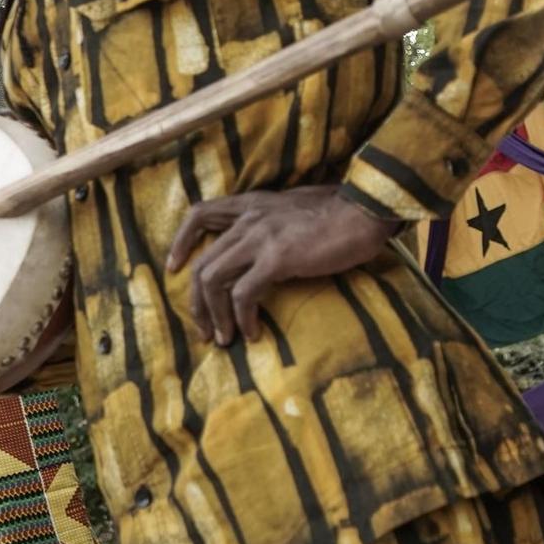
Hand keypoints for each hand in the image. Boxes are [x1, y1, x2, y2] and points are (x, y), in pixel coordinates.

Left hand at [167, 185, 400, 346]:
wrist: (368, 210)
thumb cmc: (342, 213)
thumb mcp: (298, 210)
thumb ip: (277, 224)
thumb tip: (271, 250)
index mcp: (253, 205)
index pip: (200, 214)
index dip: (182, 243)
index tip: (175, 268)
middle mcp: (250, 219)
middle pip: (202, 264)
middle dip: (197, 304)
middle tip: (206, 330)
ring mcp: (261, 237)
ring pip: (213, 281)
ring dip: (215, 316)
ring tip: (226, 338)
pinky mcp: (277, 257)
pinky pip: (244, 294)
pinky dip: (242, 318)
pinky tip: (253, 332)